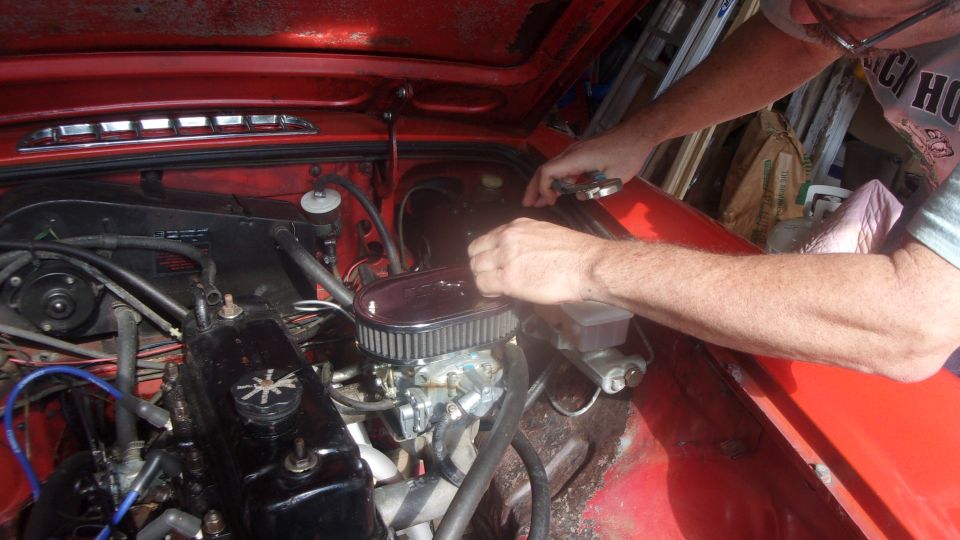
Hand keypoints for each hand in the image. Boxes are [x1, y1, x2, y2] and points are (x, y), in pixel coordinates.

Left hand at [468, 218, 608, 304]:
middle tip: (492, 277)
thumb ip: (525, 241)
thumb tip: (517, 256)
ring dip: (483, 278)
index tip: (493, 264)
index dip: (486, 253)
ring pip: (476, 267)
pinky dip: (487, 291)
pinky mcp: (508, 278)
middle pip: (475, 252)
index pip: (486, 238)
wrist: (587, 265)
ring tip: (495, 287)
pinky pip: (483, 284)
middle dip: (481, 266)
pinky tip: (497, 294)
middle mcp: (507, 237)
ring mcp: (505, 257)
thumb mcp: (545, 235)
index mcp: (517, 226)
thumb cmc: (576, 254)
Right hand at [523, 125, 653, 206]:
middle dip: (535, 187)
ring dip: (545, 185)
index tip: (551, 202)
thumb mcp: (613, 178)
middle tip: (527, 204)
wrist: (638, 133)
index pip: (548, 171)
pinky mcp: (582, 154)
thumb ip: (592, 189)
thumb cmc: (628, 154)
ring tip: (540, 202)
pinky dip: (557, 180)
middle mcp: (571, 153)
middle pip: (545, 169)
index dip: (544, 188)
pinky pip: (563, 167)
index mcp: (576, 158)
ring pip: (553, 168)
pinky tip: (558, 192)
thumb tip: (577, 195)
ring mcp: (576, 152)